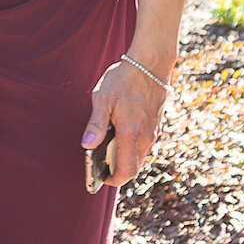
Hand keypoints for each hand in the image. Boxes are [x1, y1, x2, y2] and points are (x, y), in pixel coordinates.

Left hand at [85, 55, 169, 186]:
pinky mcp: (156, 124)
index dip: (115, 180)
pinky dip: (133, 148)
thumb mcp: (103, 99)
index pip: (127, 170)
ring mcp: (154, 131)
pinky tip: (120, 138)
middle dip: (119, 171)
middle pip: (135, 166)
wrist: (150, 64)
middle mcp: (146, 137)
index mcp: (132, 134)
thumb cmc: (124, 80)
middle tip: (102, 168)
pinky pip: (145, 144)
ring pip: (141, 156)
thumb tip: (87, 146)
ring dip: (127, 159)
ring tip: (107, 153)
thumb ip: (96, 125)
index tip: (102, 179)